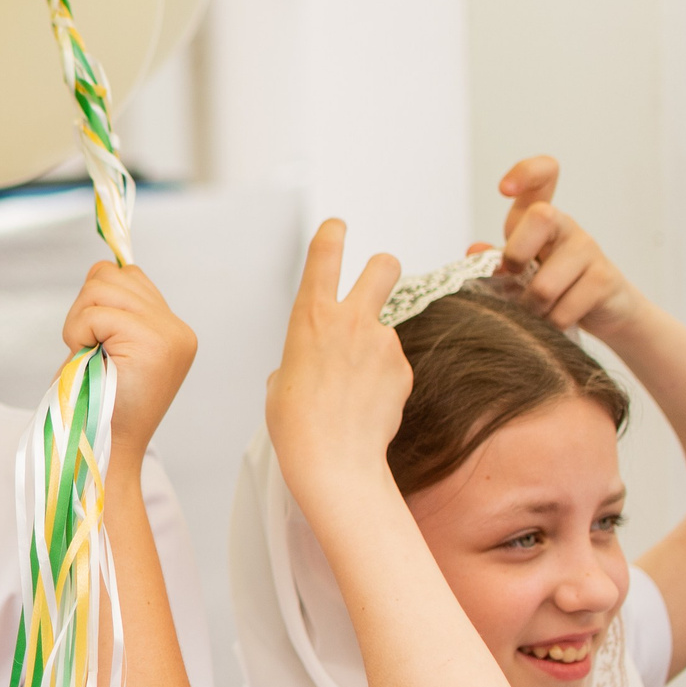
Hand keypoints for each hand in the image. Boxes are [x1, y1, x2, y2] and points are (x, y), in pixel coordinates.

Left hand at [61, 261, 196, 471]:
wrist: (101, 450)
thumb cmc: (93, 404)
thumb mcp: (106, 349)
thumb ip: (112, 309)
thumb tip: (101, 267)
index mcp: (171, 330)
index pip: (128, 275)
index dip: (97, 300)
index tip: (93, 338)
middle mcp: (177, 329)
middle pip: (111, 273)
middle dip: (84, 308)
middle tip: (88, 350)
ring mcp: (170, 334)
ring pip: (101, 286)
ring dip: (79, 321)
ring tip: (89, 356)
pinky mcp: (154, 342)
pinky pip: (96, 312)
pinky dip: (79, 333)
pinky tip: (88, 359)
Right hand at [265, 220, 408, 508]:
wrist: (332, 460)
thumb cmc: (297, 423)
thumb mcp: (281, 378)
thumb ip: (302, 354)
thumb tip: (317, 359)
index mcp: (310, 315)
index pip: (325, 252)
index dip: (333, 232)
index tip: (338, 226)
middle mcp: (351, 319)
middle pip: (384, 265)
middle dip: (383, 267)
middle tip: (378, 280)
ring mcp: (383, 343)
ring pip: (385, 330)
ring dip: (374, 350)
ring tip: (354, 390)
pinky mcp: (403, 369)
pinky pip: (394, 366)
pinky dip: (384, 381)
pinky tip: (367, 405)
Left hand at [478, 156, 640, 336]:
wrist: (604, 311)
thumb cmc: (552, 283)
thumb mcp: (519, 269)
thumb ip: (494, 260)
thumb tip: (474, 251)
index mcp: (542, 217)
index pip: (544, 174)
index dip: (525, 173)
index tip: (504, 189)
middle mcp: (567, 226)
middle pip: (541, 216)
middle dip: (516, 254)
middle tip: (516, 276)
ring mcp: (589, 250)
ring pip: (545, 284)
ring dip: (531, 308)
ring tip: (535, 311)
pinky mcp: (604, 279)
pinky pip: (563, 310)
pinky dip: (550, 323)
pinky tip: (555, 320)